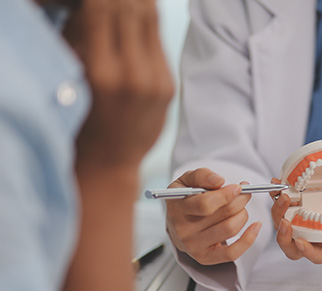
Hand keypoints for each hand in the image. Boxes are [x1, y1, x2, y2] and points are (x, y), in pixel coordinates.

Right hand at [64, 0, 173, 172]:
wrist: (110, 161)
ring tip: (127, 2)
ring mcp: (156, 81)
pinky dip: (146, 24)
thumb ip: (80, 32)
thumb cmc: (78, 118)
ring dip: (137, 2)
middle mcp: (134, 75)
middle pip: (133, 7)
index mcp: (101, 72)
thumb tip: (92, 4)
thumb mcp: (70, 75)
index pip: (104, 7)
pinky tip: (136, 18)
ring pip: (150, 19)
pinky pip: (158, 41)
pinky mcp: (168, 86)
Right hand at [165, 169, 261, 264]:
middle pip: (223, 215)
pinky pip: (232, 253)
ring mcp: (194, 246)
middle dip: (240, 200)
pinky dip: (248, 239)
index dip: (226, 195)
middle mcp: (183, 230)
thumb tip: (219, 182)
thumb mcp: (187, 181)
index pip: (206, 204)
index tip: (238, 187)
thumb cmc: (185, 199)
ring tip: (241, 207)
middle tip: (245, 193)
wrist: (176, 224)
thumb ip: (202, 175)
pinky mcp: (205, 258)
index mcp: (177, 209)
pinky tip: (256, 226)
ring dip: (243, 214)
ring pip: (230, 229)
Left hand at [270, 174, 321, 263]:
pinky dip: (276, 195)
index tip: (300, 242)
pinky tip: (276, 182)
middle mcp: (314, 233)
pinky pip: (282, 204)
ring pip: (282, 224)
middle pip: (292, 245)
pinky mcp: (298, 204)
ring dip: (278, 212)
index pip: (316, 255)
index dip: (306, 252)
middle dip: (283, 236)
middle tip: (284, 221)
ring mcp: (304, 219)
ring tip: (282, 196)